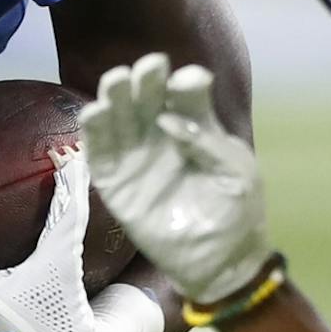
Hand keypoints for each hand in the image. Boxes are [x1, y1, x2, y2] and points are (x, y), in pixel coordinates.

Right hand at [80, 53, 272, 305]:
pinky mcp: (116, 185)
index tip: (184, 82)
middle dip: (144, 81)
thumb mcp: (234, 170)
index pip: (184, 94)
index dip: (182, 83)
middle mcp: (161, 135)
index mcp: (194, 126)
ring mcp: (136, 159)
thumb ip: (206, 141)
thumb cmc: (236, 211)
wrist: (224, 262)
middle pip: (146, 98)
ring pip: (118, 119)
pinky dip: (94, 132)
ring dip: (114, 97)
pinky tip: (94, 112)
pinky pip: (99, 155)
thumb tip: (168, 118)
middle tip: (147, 69)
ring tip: (116, 81)